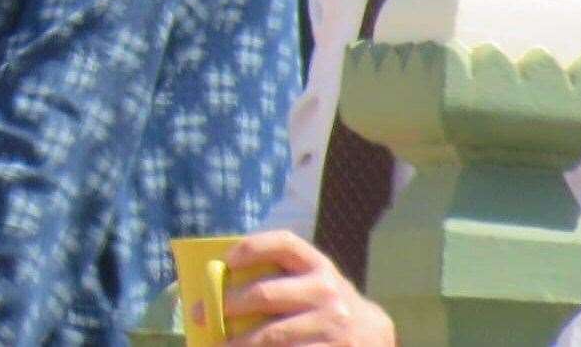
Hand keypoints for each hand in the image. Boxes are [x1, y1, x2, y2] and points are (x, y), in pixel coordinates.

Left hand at [214, 230, 395, 345]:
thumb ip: (284, 278)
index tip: (227, 261)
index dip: (253, 247)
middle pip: (265, 294)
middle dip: (230, 306)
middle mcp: (326, 291)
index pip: (284, 243)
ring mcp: (330, 325)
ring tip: (221, 346)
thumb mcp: (316, 283)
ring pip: (271, 336)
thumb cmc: (328, 306)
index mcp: (318, 266)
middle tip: (205, 315)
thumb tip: (224, 284)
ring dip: (239, 344)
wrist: (375, 337)